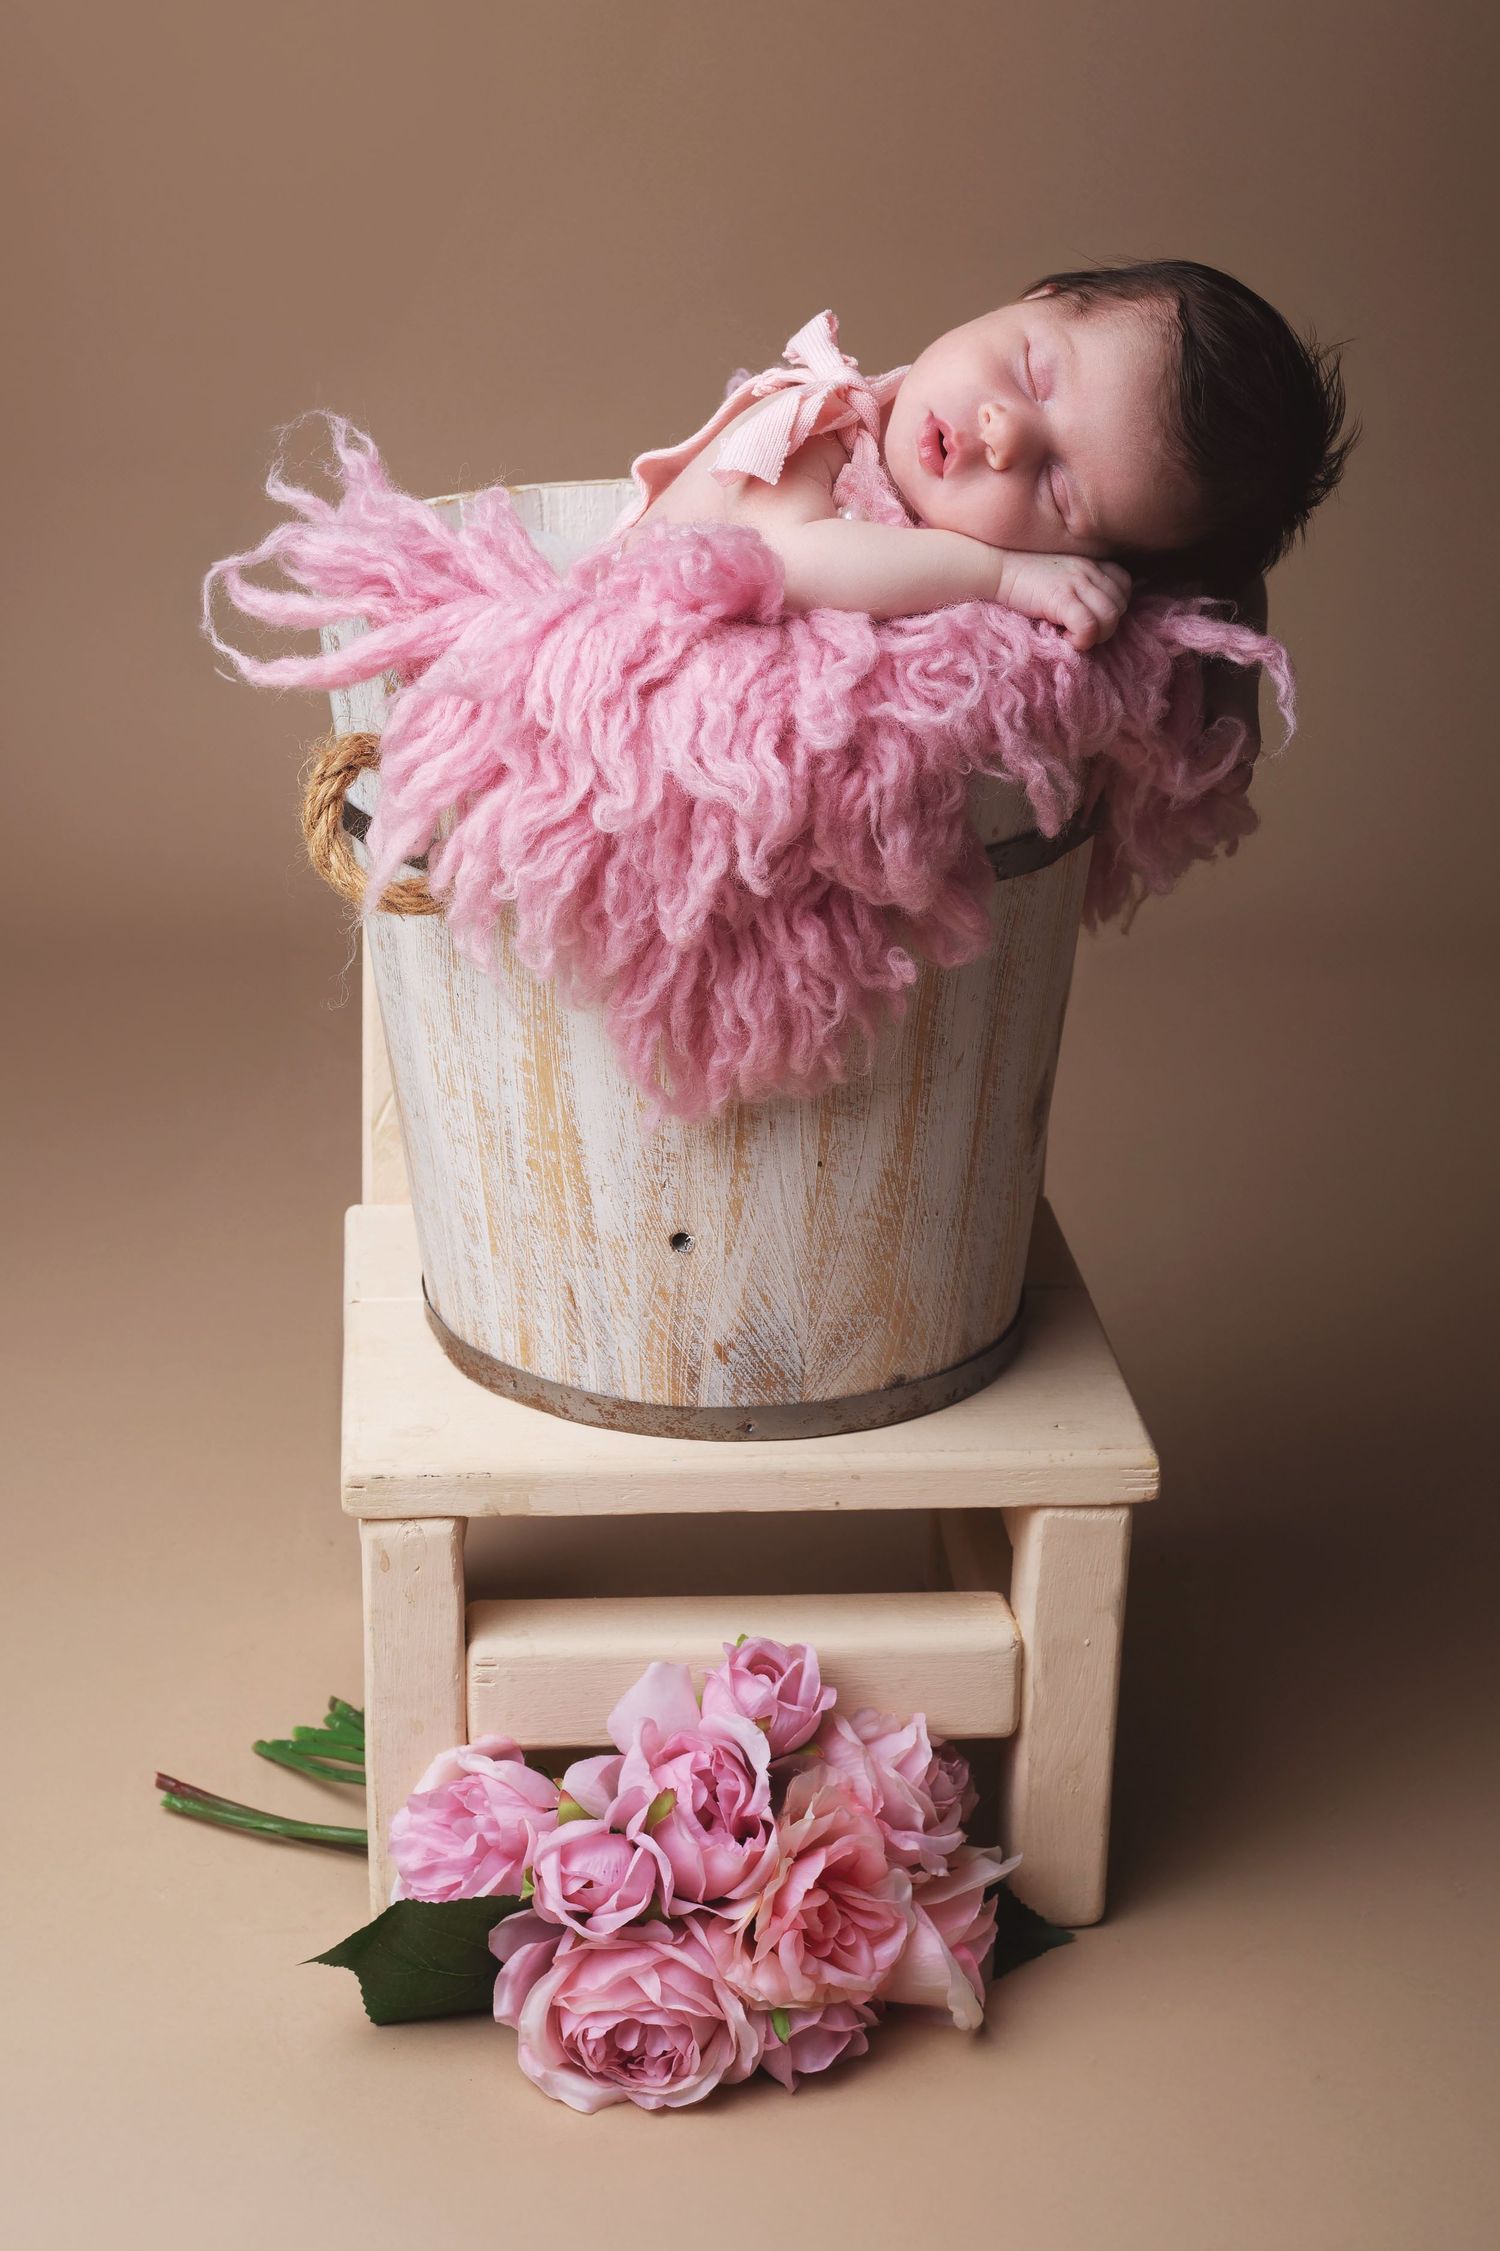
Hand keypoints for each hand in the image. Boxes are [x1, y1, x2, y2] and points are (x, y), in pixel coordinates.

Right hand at [994, 551, 1132, 651]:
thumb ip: (1078, 585)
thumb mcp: (1058, 574)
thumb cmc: (1021, 577)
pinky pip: (1088, 625)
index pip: (1124, 584)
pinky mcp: (1061, 596)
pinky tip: (1065, 638)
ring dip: (1096, 635)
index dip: (1113, 606)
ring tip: (1073, 636)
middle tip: (1080, 632)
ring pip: (1111, 617)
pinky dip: (1081, 639)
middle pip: (1121, 605)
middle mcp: (1088, 568)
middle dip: (1106, 626)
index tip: (1091, 615)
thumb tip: (1090, 613)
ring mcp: (1076, 581)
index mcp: (1090, 561)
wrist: (993, 568)